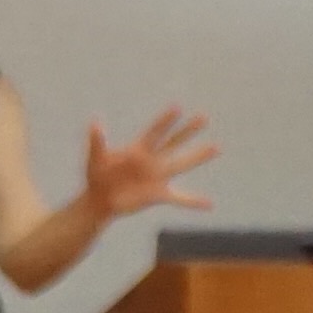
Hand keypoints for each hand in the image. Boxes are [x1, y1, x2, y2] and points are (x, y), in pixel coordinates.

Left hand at [81, 107, 219, 223]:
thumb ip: (97, 142)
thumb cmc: (97, 176)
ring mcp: (157, 177)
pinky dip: (194, 201)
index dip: (165, 121)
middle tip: (204, 117)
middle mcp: (152, 161)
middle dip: (188, 130)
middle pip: (173, 142)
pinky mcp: (159, 194)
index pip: (154, 132)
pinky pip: (180, 198)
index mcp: (138, 150)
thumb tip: (95, 122)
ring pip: (181, 164)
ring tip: (217, 147)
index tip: (177, 107)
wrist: (100, 200)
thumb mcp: (95, 159)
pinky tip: (210, 204)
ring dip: (198, 156)